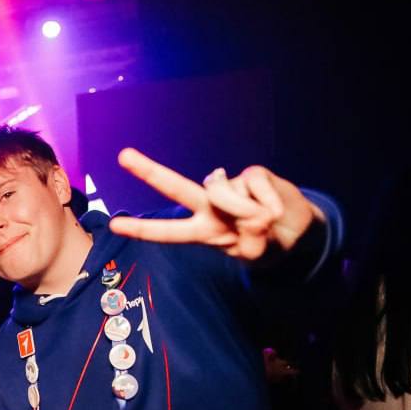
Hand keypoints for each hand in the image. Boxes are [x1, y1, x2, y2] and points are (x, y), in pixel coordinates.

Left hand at [109, 148, 324, 260]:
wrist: (297, 231)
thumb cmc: (266, 243)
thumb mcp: (255, 254)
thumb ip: (250, 242)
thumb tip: (252, 216)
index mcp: (202, 231)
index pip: (167, 232)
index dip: (142, 229)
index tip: (113, 225)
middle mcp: (210, 206)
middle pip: (176, 188)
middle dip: (149, 172)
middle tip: (123, 155)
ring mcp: (231, 187)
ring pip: (225, 193)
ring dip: (247, 211)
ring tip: (264, 221)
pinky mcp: (253, 175)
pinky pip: (255, 185)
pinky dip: (269, 201)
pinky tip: (275, 208)